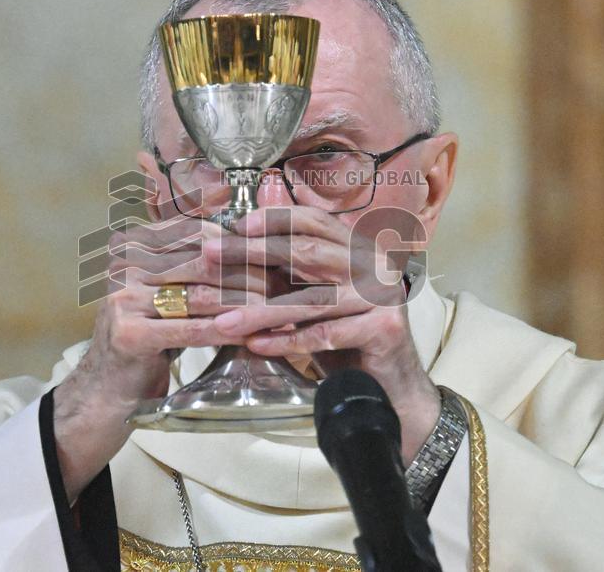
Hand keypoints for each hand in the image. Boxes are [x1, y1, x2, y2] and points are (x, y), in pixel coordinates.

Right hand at [54, 217, 273, 499]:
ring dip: (244, 304)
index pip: (199, 233)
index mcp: (136, 246)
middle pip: (203, 262)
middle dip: (250, 273)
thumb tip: (254, 246)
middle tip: (286, 284)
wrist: (104, 392)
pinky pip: (189, 330)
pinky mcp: (128, 334)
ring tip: (278, 310)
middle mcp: (126, 266)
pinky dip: (224, 332)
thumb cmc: (147, 341)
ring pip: (200, 294)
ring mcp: (123, 299)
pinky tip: (250, 336)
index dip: (240, 243)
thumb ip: (198, 270)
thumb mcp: (169, 295)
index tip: (276, 254)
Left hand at [206, 207, 440, 461]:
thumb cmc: (346, 338)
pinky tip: (256, 345)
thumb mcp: (315, 299)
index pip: (314, 221)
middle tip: (212, 255)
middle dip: (254, 252)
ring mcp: (383, 295)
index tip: (235, 225)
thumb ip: (288, 275)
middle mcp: (374, 265)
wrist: (391, 384)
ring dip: (261, 310)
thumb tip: (233, 251)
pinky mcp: (384, 328)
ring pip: (311, 299)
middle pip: (307, 251)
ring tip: (223, 320)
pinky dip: (287, 341)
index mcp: (358, 249)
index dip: (275, 219)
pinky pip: (325, 334)